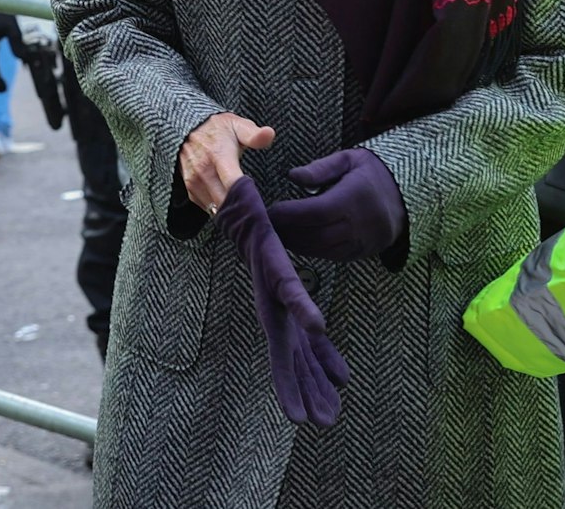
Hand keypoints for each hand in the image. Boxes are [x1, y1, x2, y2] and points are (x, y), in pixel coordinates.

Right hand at [180, 112, 275, 216]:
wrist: (187, 128)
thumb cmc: (218, 128)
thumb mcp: (237, 125)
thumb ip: (253, 134)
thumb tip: (269, 134)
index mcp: (219, 155)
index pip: (233, 183)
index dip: (248, 196)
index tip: (261, 204)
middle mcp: (204, 171)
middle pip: (225, 201)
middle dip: (242, 208)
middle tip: (257, 211)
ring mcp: (194, 181)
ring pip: (215, 207)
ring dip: (230, 210)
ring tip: (246, 209)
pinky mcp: (189, 188)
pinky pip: (206, 206)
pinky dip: (218, 208)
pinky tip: (230, 205)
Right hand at [216, 176, 348, 425]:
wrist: (223, 194)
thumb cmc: (228, 176)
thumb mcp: (230, 152)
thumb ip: (247, 154)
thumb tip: (260, 145)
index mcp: (264, 256)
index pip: (282, 286)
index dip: (300, 305)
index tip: (318, 328)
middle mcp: (266, 286)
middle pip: (285, 339)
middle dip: (300, 379)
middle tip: (317, 419)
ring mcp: (273, 298)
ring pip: (294, 347)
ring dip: (311, 382)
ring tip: (328, 418)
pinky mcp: (282, 300)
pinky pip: (302, 333)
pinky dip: (320, 356)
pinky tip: (341, 378)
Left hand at [268, 148, 406, 261]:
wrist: (407, 195)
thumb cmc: (373, 172)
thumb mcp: (350, 159)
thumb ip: (321, 168)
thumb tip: (292, 176)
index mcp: (355, 197)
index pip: (315, 212)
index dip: (290, 214)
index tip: (270, 210)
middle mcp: (360, 223)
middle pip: (315, 235)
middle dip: (287, 232)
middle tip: (266, 225)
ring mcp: (362, 240)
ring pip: (321, 249)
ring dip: (296, 244)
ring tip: (277, 234)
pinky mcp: (362, 252)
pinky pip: (332, 256)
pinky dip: (311, 250)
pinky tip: (297, 241)